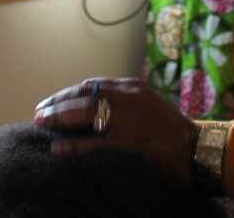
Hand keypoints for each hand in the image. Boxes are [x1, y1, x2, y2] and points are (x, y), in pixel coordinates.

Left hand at [34, 77, 198, 181]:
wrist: (193, 148)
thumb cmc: (169, 131)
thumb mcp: (146, 108)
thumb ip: (123, 104)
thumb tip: (92, 110)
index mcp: (132, 88)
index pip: (91, 85)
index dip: (67, 94)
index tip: (52, 103)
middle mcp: (129, 97)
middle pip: (84, 95)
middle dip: (58, 103)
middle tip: (39, 113)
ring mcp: (128, 117)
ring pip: (85, 113)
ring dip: (59, 118)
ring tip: (41, 123)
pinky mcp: (127, 139)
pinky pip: (92, 141)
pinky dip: (72, 144)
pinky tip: (57, 148)